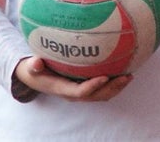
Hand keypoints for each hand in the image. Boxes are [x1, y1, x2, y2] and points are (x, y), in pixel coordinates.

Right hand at [13, 56, 133, 101]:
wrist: (34, 78)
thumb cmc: (34, 70)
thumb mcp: (30, 68)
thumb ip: (33, 66)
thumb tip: (35, 63)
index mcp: (63, 89)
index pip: (81, 91)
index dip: (94, 86)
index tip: (105, 76)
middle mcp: (74, 94)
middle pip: (97, 96)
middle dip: (112, 88)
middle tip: (126, 76)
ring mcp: (80, 92)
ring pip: (102, 95)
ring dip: (116, 88)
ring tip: (129, 75)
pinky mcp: (84, 88)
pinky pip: (101, 90)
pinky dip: (113, 84)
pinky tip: (122, 71)